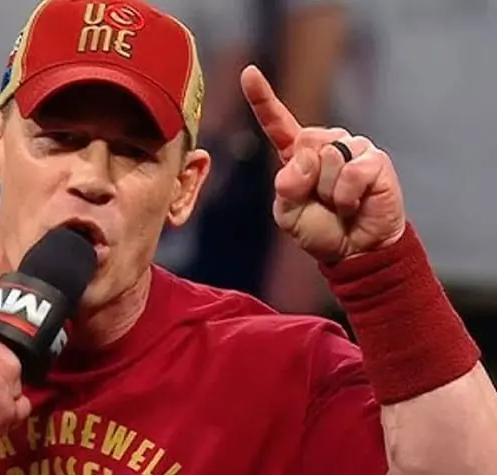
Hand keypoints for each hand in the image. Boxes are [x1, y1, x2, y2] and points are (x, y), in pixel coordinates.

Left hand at [240, 65, 405, 262]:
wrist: (354, 251)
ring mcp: (353, 149)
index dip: (262, 98)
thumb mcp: (288, 214)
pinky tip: (355, 203)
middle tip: (321, 201)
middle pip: (305, 142)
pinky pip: (352, 171)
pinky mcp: (376, 160)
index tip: (248, 73)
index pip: (277, 122)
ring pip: (328, 158)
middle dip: (308, 180)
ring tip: (340, 204)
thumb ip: (286, 187)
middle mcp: (326, 144)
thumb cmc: (321, 230)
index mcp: (298, 154)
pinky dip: (348, 196)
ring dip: (328, 191)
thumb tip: (304, 159)